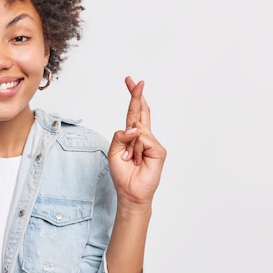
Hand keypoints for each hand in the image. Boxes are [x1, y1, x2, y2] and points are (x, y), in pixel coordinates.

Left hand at [108, 76, 165, 208]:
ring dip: (129, 146)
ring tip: (129, 159)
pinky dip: (136, 150)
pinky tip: (137, 160)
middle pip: (141, 111)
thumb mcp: (113, 152)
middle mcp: (144, 136)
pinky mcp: (159, 150)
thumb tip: (133, 127)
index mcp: (132, 135)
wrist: (130, 192)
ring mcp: (153, 142)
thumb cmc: (122, 174)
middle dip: (137, 95)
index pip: (134, 113)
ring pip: (137, 130)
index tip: (130, 82)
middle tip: (135, 80)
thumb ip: (119, 136)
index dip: (133, 97)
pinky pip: (143, 140)